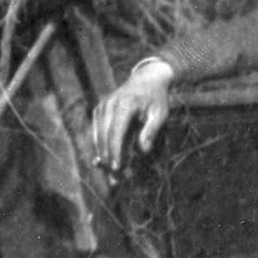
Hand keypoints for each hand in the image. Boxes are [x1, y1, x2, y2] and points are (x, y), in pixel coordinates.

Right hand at [91, 58, 174, 172]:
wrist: (147, 79)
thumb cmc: (156, 99)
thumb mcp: (160, 113)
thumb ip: (151, 130)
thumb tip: (143, 150)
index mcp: (125, 104)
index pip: (115, 131)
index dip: (114, 151)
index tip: (116, 167)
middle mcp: (109, 104)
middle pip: (104, 135)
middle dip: (108, 157)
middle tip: (114, 178)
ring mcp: (102, 106)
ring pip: (98, 135)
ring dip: (102, 154)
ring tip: (109, 172)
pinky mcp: (99, 110)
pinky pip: (97, 131)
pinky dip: (100, 145)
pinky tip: (104, 159)